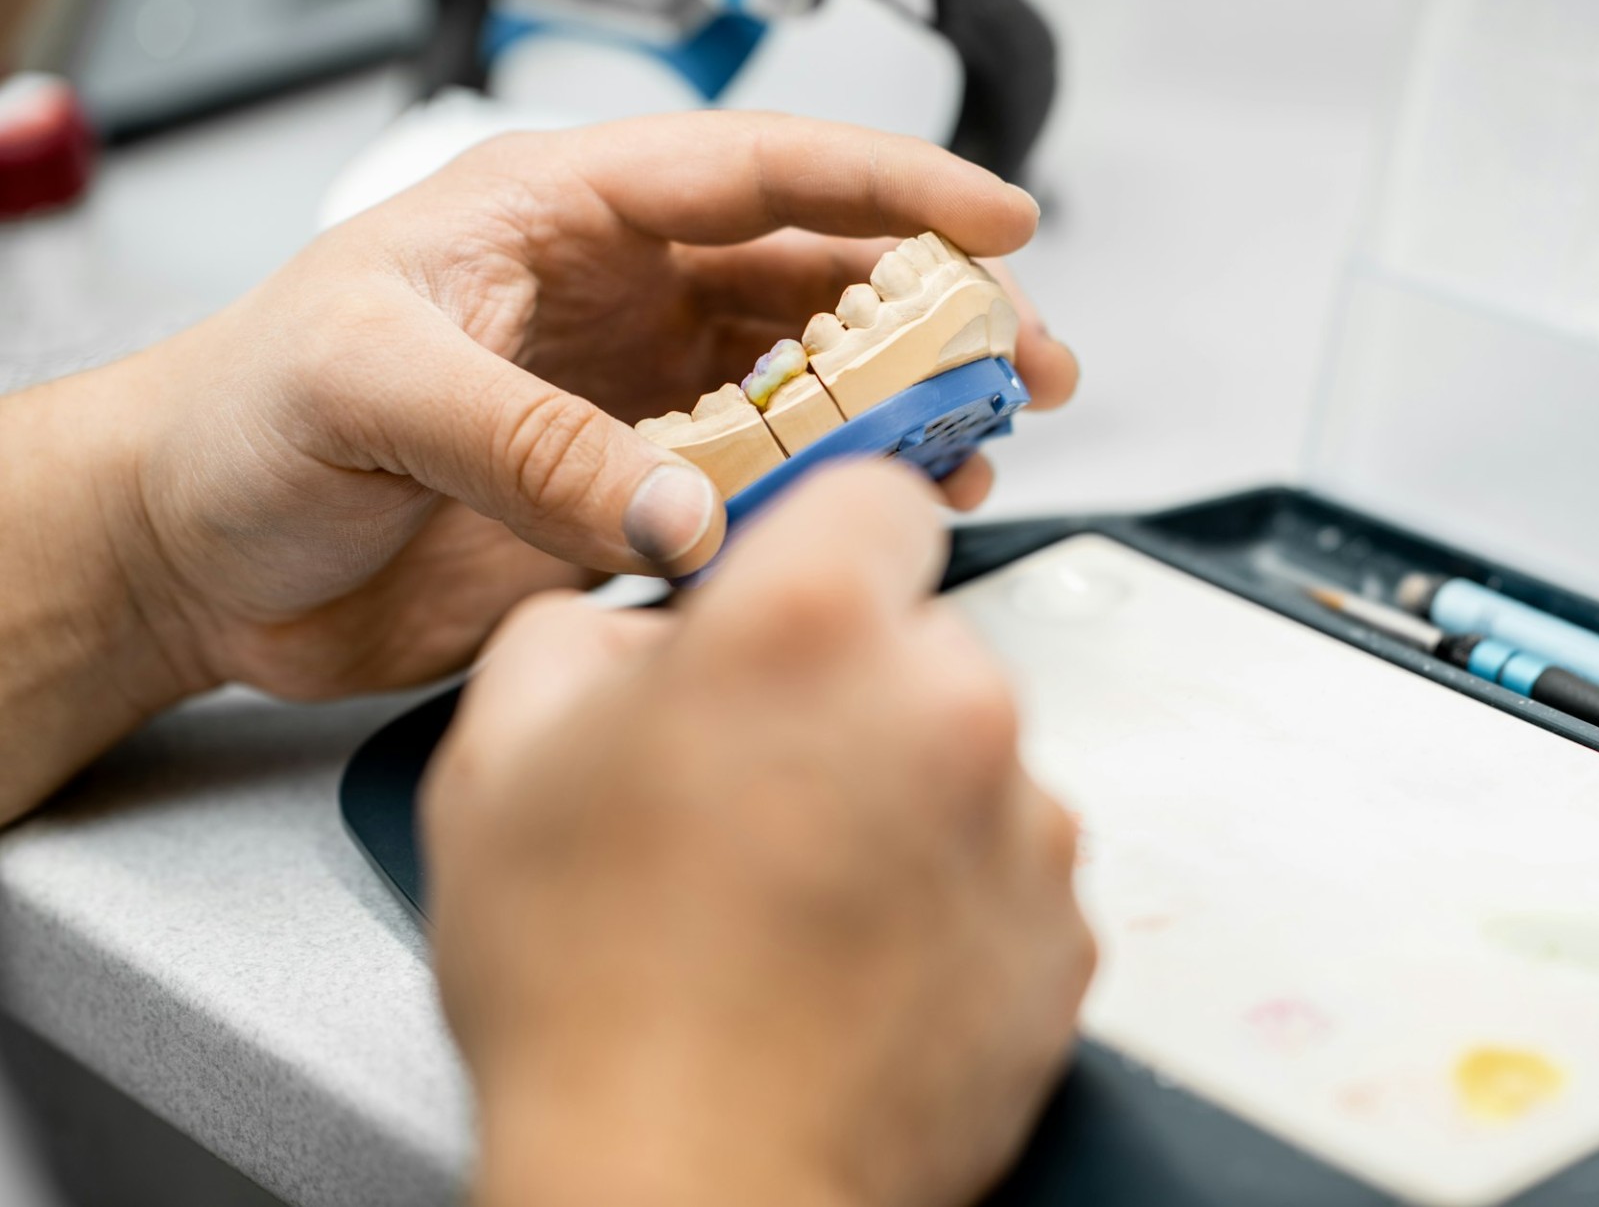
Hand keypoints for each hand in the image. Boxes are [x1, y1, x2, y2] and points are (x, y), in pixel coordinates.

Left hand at [0, 113, 1075, 814]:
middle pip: (813, 276)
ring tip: (977, 444)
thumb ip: (534, 445)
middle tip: (1026, 360)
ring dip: (900, 407)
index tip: (996, 221)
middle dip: (934, 308)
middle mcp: (616, 298)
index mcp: (558, 217)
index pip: (753, 173)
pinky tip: (880, 511)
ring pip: (805, 380)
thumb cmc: (238, 425)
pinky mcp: (629, 498)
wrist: (189, 558)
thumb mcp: (369, 391)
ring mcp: (632, 401)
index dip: (888, 185)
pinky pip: (760, 486)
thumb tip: (688, 516)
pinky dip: (831, 498)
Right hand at [425, 464, 1094, 1206]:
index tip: (801, 592)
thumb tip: (645, 631)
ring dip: (902, 794)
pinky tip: (852, 952)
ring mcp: (1022, 828)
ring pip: (969, 760)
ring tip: (795, 893)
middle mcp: (947, 707)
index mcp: (812, 629)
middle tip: (757, 785)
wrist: (686, 1189)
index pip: (877, 495)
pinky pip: (1007, 868)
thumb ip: (584, 633)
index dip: (823, 542)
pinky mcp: (1061, 935)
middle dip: (851, 687)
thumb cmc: (593, 998)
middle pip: (921, 640)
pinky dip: (950, 893)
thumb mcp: (503, 757)